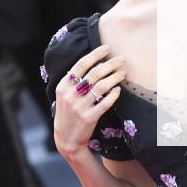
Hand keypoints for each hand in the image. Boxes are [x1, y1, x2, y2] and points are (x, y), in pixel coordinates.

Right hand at [53, 45, 125, 159]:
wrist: (66, 139)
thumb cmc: (68, 112)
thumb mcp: (64, 95)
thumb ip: (74, 80)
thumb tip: (95, 61)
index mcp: (63, 86)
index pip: (81, 65)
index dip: (95, 54)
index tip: (107, 48)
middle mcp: (70, 95)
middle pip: (94, 73)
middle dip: (111, 64)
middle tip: (123, 59)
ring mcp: (79, 107)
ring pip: (102, 86)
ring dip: (115, 77)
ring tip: (124, 72)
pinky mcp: (89, 118)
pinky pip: (105, 102)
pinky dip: (114, 94)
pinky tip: (119, 89)